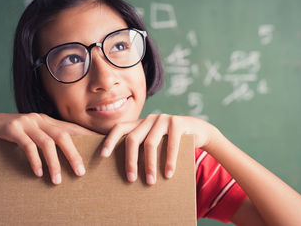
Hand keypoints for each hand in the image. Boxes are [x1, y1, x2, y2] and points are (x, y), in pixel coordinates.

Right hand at [0, 113, 98, 183]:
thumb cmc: (11, 136)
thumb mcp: (32, 136)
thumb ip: (46, 142)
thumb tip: (64, 159)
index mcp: (47, 120)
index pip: (71, 129)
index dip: (87, 137)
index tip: (101, 146)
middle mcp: (39, 119)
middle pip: (63, 136)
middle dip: (73, 155)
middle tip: (80, 173)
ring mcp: (25, 122)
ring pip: (46, 142)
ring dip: (54, 163)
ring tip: (57, 180)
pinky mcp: (12, 128)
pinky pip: (27, 145)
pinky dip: (35, 160)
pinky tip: (39, 172)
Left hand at [100, 114, 217, 184]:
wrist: (197, 129)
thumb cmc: (171, 141)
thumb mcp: (155, 142)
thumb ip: (142, 148)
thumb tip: (127, 173)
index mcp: (140, 123)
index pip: (119, 128)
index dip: (110, 141)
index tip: (103, 156)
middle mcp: (149, 119)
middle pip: (132, 139)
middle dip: (130, 161)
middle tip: (131, 179)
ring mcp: (163, 119)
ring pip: (150, 143)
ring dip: (150, 165)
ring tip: (151, 182)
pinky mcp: (178, 123)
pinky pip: (171, 144)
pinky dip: (169, 161)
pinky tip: (168, 174)